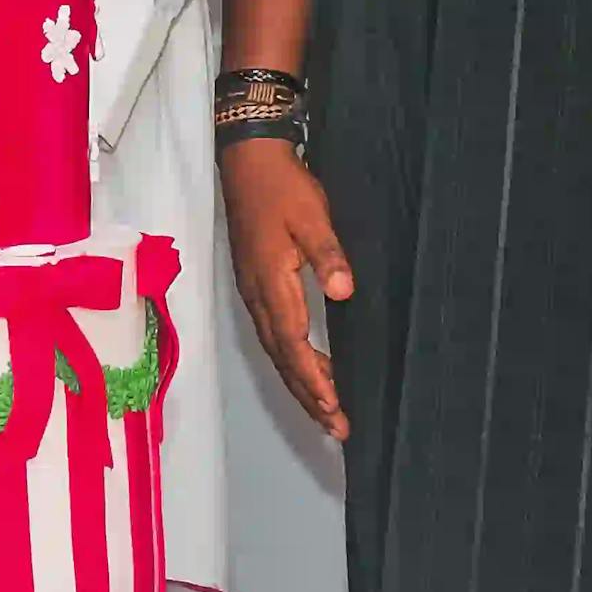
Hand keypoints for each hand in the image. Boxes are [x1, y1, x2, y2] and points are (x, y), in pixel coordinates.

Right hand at [220, 139, 350, 440]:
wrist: (248, 162)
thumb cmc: (284, 188)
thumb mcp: (312, 217)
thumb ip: (327, 255)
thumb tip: (344, 292)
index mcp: (271, 283)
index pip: (293, 343)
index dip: (314, 378)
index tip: (334, 407)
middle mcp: (257, 296)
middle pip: (282, 358)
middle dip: (308, 395)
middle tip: (337, 428)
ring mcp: (253, 292)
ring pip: (276, 351)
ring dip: (301, 384)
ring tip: (327, 413)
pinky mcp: (256, 286)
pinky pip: (274, 336)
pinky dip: (292, 362)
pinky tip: (310, 369)